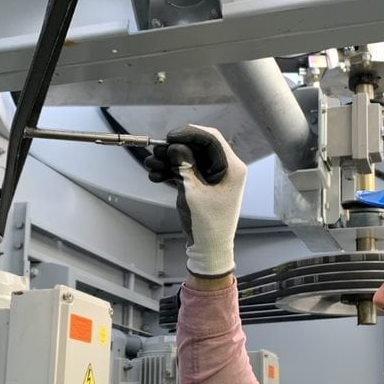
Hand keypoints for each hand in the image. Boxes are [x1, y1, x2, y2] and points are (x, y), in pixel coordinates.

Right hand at [143, 124, 246, 277]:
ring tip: (151, 165)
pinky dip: (172, 172)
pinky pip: (188, 171)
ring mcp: (214, 176)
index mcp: (232, 168)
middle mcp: (225, 168)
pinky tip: (156, 175)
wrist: (209, 249)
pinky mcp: (204, 184)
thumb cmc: (208, 225)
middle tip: (156, 151)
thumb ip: (185, 166)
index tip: (169, 137)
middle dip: (175, 148)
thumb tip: (175, 146)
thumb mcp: (193, 193)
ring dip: (170, 160)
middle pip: (198, 147)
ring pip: (190, 158)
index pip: (211, 139)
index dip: (189, 134)